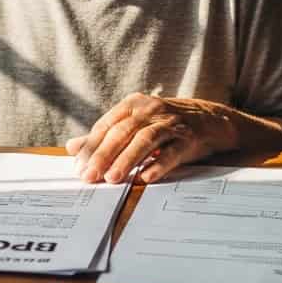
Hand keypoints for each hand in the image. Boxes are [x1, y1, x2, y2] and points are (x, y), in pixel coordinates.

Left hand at [66, 93, 237, 184]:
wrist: (209, 119)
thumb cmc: (163, 124)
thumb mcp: (134, 125)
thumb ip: (103, 136)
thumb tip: (72, 148)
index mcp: (133, 104)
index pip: (106, 125)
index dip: (91, 146)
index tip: (79, 166)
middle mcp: (151, 109)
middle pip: (122, 132)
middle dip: (104, 155)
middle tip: (90, 176)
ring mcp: (171, 123)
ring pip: (145, 140)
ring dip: (127, 160)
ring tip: (113, 178)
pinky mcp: (190, 138)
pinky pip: (172, 151)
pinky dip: (158, 164)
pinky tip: (146, 177)